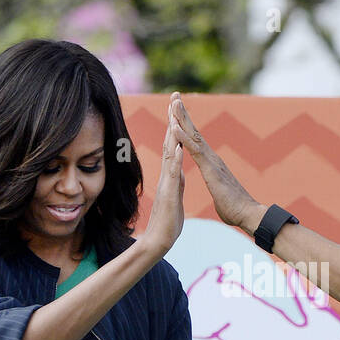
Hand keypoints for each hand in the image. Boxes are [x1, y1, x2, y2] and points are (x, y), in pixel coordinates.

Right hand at [142, 101, 186, 256]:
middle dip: (173, 120)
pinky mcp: (169, 194)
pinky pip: (173, 175)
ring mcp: (167, 183)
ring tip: (175, 116)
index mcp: (171, 175)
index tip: (178, 107)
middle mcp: (167, 175)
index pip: (173, 145)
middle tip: (174, 99)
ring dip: (172, 135)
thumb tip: (177, 171)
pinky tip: (178, 148)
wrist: (160, 240)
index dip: (176, 126)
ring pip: (169, 155)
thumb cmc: (167, 221)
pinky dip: (176, 160)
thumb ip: (176, 181)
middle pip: (170, 143)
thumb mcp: (175, 196)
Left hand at [167, 92, 262, 231]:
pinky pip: (194, 149)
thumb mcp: (221, 194)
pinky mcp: (210, 169)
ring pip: (193, 135)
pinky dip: (183, 137)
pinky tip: (174, 127)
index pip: (195, 141)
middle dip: (183, 114)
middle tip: (174, 96)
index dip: (185, 126)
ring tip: (173, 103)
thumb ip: (218, 188)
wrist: (247, 214)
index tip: (176, 112)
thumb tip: (222, 192)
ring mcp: (212, 161)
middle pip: (194, 132)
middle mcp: (212, 157)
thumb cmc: (234, 208)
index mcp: (211, 163)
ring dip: (182, 119)